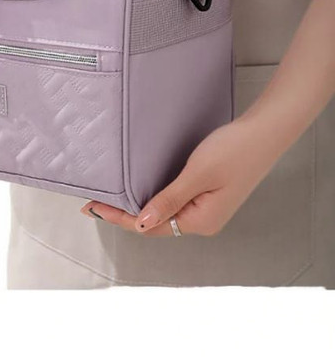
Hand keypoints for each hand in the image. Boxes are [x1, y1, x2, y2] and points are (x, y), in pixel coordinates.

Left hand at [81, 116, 282, 236]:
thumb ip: (169, 200)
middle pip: (155, 223)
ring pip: (165, 212)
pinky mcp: (210, 194)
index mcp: (201, 221)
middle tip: (96, 202)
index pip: (149, 226)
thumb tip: (141, 223)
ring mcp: (208, 208)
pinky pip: (176, 201)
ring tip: (113, 197)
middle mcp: (204, 220)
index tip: (93, 208)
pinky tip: (142, 188)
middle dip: (124, 214)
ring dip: (139, 205)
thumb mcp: (197, 174)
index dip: (119, 217)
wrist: (265, 131)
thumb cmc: (234, 150)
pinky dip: (155, 197)